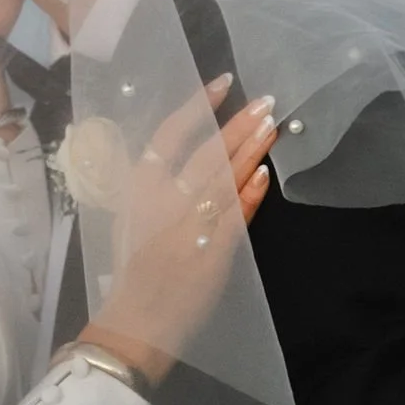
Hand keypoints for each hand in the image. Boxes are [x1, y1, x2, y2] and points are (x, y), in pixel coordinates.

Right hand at [88, 81, 277, 380]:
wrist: (135, 320)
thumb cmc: (132, 268)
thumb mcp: (132, 216)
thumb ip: (155, 186)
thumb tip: (186, 158)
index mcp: (139, 187)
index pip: (170, 133)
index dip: (198, 105)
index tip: (223, 84)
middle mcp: (164, 198)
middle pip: (207, 150)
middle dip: (239, 123)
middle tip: (266, 101)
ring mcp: (191, 222)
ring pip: (227, 175)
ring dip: (253, 148)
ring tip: (273, 124)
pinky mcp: (214, 247)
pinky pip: (238, 212)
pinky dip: (252, 191)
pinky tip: (266, 171)